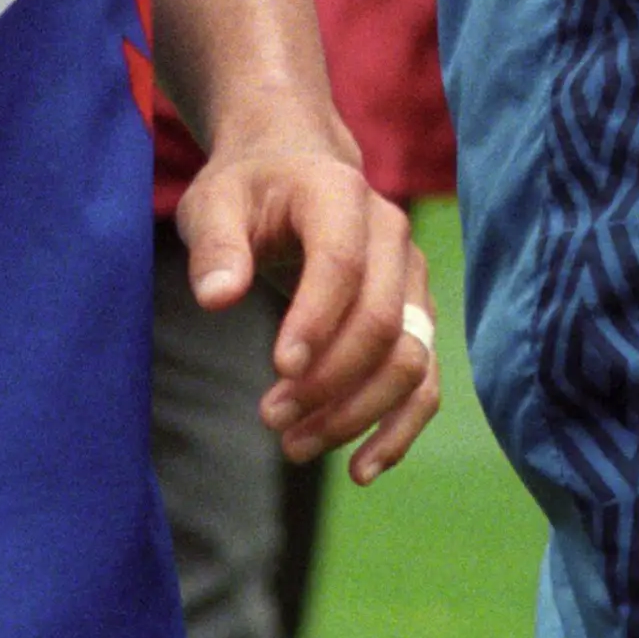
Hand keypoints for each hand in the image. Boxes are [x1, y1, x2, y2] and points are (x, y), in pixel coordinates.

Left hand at [178, 130, 439, 483]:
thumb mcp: (214, 203)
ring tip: (293, 445)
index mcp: (341, 195)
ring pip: (410, 359)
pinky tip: (359, 469)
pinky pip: (424, 381)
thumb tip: (216, 297)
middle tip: (269, 417)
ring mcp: (412, 280)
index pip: (343, 263)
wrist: (294, 169)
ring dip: (356, 412)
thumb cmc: (248, 190)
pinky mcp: (417, 318)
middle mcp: (391, 236)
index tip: (278, 369)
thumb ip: (215, 246)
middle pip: (382, 322)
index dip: (317, 320)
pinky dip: (399, 428)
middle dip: (329, 381)